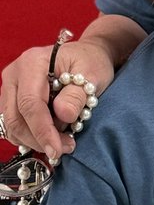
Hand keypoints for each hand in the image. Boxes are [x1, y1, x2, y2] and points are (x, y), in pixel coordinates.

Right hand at [1, 40, 114, 158]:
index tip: (57, 149)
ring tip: (62, 142)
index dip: (42, 130)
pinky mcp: (11, 99)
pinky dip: (30, 136)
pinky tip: (50, 137)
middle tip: (65, 148)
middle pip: (15, 118)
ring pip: (11, 125)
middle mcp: (15, 74)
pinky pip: (14, 124)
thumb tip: (63, 115)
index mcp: (32, 63)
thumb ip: (76, 95)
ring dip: (34, 140)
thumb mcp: (92, 74)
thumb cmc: (91, 62)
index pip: (30, 104)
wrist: (87, 55)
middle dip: (38, 139)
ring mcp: (10, 87)